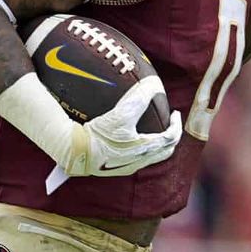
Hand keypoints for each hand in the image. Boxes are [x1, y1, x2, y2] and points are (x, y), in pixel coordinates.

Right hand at [63, 76, 182, 176]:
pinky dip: (141, 147)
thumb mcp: (121, 113)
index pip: (170, 138)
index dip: (176, 125)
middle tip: (169, 124)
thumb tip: (154, 83)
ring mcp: (126, 167)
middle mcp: (138, 161)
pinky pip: (135, 159)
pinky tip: (129, 138)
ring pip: (150, 157)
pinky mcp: (114, 168)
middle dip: (171, 137)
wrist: (74, 152)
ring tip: (152, 130)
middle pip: (164, 151)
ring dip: (156, 144)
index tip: (174, 113)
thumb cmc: (98, 134)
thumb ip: (140, 97)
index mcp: (144, 150)